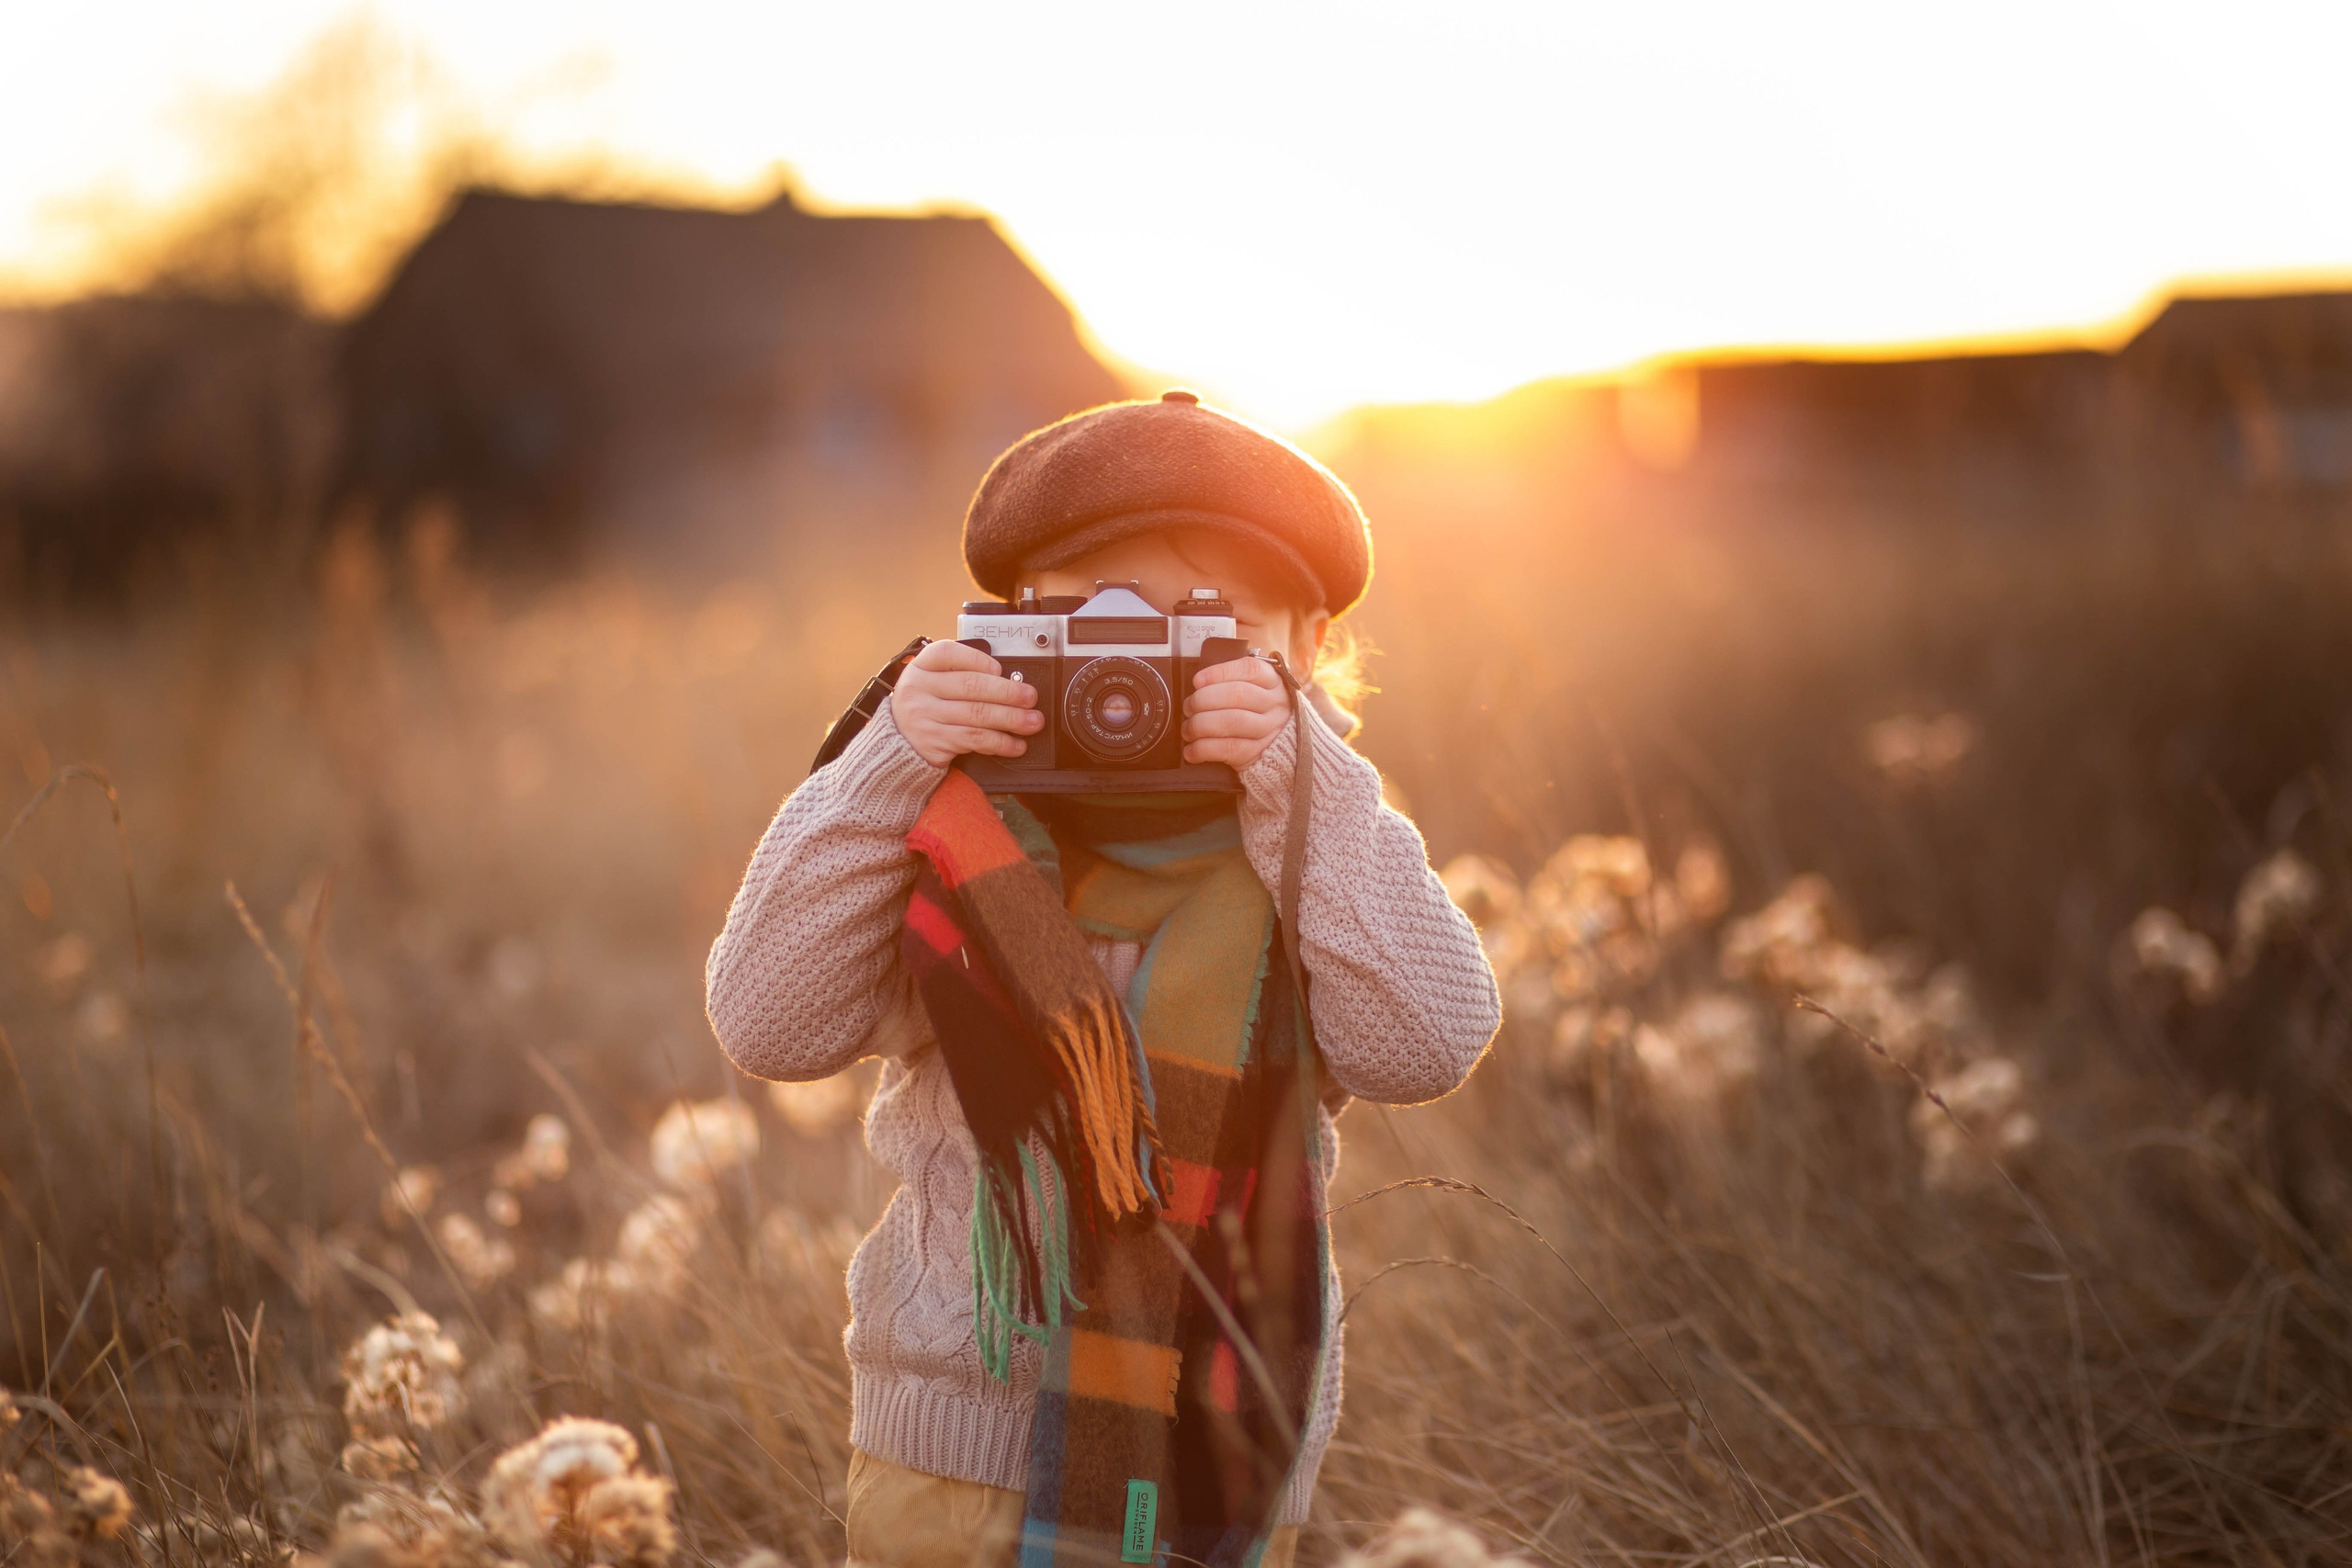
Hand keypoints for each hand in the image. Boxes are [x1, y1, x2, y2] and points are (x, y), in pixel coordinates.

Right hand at [890, 639, 1041, 767]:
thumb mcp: (933, 680)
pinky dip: (1000, 742)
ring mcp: (925, 717)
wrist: (898, 740)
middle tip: (1030, 697)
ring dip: (1011, 719)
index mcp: (921, 666)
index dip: (979, 660)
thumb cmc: (926, 704)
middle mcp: (919, 689)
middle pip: (971, 686)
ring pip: (977, 715)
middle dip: (1008, 692)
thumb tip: (1008, 680)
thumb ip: (961, 674)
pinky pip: (974, 740)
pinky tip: (1015, 744)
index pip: (949, 654)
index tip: (1001, 669)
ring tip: (1032, 721)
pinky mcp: (934, 742)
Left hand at [1183, 655, 1290, 768]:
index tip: (1197, 680)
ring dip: (1200, 725)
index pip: (1249, 669)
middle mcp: (1274, 703)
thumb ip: (1228, 680)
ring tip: (1187, 729)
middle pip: (1238, 694)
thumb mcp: (1252, 686)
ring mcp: (1269, 729)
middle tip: (1188, 707)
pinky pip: (1228, 749)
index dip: (1220, 672)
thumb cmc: (1255, 707)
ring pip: (1232, 722)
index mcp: (1272, 681)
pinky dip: (1204, 749)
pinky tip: (1191, 750)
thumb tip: (1198, 683)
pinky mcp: (1258, 752)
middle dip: (1203, 700)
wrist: (1277, 739)